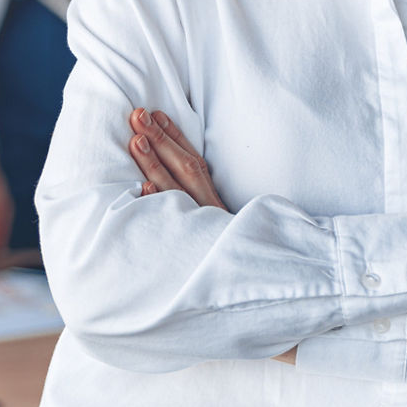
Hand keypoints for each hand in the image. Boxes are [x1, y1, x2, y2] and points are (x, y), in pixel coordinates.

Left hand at [126, 110, 294, 358]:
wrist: (271, 292)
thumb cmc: (237, 258)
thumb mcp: (221, 228)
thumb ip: (202, 206)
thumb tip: (164, 187)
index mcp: (215, 205)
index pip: (194, 163)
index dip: (176, 137)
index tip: (157, 114)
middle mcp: (211, 213)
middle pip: (185, 169)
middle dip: (159, 141)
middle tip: (137, 115)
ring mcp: (204, 231)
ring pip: (176, 192)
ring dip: (154, 165)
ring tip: (135, 140)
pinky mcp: (198, 251)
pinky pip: (178, 227)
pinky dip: (161, 207)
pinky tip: (143, 191)